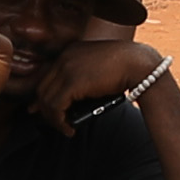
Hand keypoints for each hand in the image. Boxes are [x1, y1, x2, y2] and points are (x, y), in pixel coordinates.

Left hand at [32, 37, 164, 132]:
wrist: (138, 64)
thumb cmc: (125, 69)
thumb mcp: (98, 70)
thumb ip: (82, 80)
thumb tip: (70, 102)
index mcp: (71, 51)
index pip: (47, 75)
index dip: (43, 95)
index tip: (41, 109)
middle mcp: (65, 56)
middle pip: (42, 87)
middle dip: (44, 108)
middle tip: (54, 122)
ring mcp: (66, 68)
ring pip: (46, 99)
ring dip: (53, 118)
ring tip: (64, 127)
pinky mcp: (71, 82)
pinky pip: (55, 106)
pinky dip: (59, 121)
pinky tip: (69, 128)